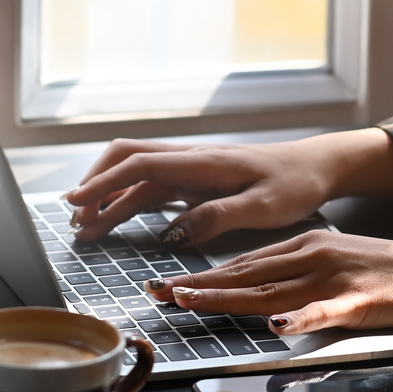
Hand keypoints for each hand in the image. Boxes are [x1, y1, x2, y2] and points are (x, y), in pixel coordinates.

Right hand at [64, 129, 392, 245]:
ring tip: (87, 227)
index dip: (104, 183)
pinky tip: (117, 219)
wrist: (317, 167)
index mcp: (204, 162)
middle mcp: (191, 159)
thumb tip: (172, 233)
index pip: (141, 165)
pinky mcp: (197, 179)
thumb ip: (217, 217)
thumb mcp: (262, 207)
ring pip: (137, 174)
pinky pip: (153, 185)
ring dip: (109, 196)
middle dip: (95, 185)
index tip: (76, 202)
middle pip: (127, 159)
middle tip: (75, 219)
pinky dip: (128, 199)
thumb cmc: (295, 185)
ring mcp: (192, 168)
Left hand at [144, 231, 392, 334]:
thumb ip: (298, 276)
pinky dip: (298, 318)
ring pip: (272, 291)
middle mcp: (313, 256)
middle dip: (199, 286)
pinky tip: (275, 325)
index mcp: (305, 247)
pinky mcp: (360, 301)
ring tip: (190, 303)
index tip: (166, 284)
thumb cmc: (391, 274)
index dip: (203, 276)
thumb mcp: (336, 262)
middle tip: (158, 294)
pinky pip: (324, 311)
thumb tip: (258, 296)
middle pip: (247, 275)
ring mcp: (335, 277)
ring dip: (227, 298)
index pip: (244, 264)